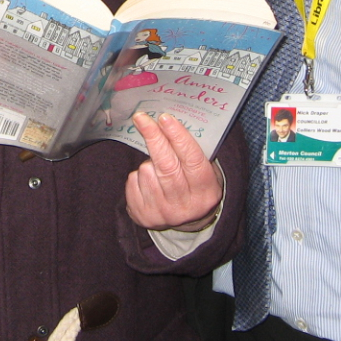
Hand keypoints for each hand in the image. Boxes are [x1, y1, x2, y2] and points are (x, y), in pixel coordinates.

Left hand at [124, 112, 223, 231]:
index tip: (165, 118)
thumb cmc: (195, 186)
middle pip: (166, 166)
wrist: (185, 223)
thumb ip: (193, 151)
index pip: (192, 159)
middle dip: (153, 137)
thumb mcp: (206, 171)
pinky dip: (138, 175)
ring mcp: (163, 212)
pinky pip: (133, 181)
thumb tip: (169, 123)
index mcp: (206, 191)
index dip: (178, 137)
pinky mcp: (143, 215)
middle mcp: (186, 205)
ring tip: (158, 168)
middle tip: (141, 118)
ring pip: (147, 172)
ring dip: (148, 162)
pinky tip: (149, 181)